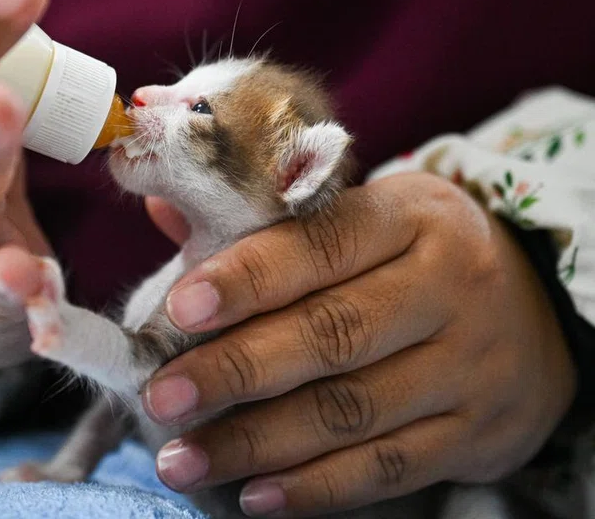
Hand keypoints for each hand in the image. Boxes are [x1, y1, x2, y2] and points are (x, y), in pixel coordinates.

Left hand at [141, 173, 576, 516]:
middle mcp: (450, 287)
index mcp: (411, 216)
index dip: (247, 278)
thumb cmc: (413, 251)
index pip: (321, 243)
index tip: (178, 310)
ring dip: (256, 441)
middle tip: (162, 395)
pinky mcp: (477, 434)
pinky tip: (253, 494)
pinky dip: (315, 486)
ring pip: (351, 411)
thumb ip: (263, 218)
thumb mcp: (364, 213)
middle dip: (236, 369)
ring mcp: (469, 366)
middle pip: (332, 334)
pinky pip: (387, 468)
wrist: (535, 306)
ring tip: (182, 457)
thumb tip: (161, 207)